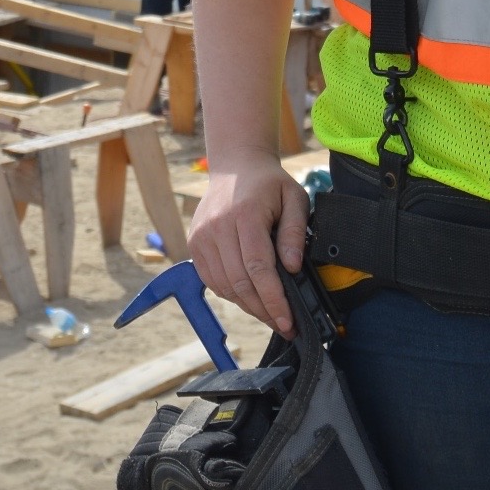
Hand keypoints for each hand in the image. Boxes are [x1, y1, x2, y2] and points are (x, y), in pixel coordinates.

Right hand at [189, 152, 308, 337]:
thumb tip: (292, 268)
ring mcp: (202, 236)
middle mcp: (218, 226)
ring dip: (248, 306)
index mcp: (246, 213)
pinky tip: (249, 296)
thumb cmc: (269, 183)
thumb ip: (295, 232)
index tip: (288, 320)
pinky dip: (231, 294)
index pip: (258, 267)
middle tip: (284, 324)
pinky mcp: (194, 243)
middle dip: (263, 310)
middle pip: (240, 282)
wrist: (235, 165)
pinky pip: (212, 280)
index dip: (273, 299)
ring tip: (269, 313)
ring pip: (224, 286)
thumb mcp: (294, 198)